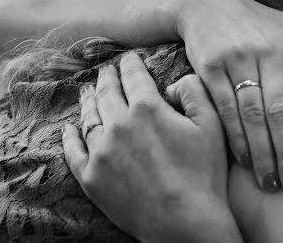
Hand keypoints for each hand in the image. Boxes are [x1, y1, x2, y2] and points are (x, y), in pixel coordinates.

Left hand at [62, 52, 240, 242]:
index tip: (128, 58)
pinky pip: (74, 151)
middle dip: (107, 78)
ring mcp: (101, 152)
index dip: (130, 64)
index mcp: (148, 108)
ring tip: (87, 92)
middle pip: (107, 93)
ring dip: (88, 101)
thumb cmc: (204, 175)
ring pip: (89, 118)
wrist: (184, 223)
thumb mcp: (213, 125)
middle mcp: (119, 124)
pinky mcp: (91, 177)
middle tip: (106, 71)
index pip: (134, 77)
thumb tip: (173, 82)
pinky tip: (70, 129)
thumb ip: (194, 92)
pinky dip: (70, 137)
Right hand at [176, 0, 282, 191]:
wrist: (207, 3)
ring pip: (253, 115)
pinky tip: (245, 161)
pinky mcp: (211, 67)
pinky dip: (236, 138)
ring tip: (272, 183)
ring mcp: (239, 60)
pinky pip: (225, 109)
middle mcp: (270, 52)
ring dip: (263, 153)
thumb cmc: (259, 21)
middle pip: (282, 111)